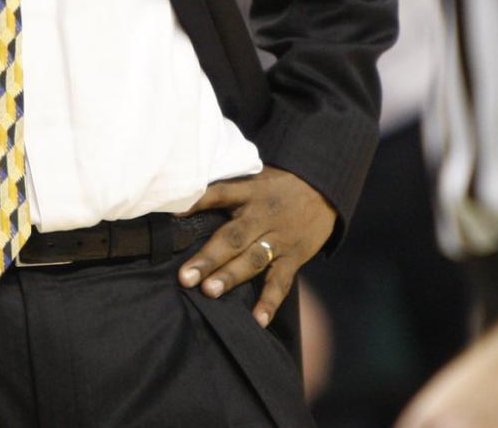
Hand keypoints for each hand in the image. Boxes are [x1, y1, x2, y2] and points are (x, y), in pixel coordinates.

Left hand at [176, 166, 334, 326]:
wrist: (323, 189)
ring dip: (231, 277)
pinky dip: (269, 302)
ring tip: (209, 292)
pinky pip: (281, 282)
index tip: (174, 215)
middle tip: (186, 276)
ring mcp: (279, 239)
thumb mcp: (254, 178)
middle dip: (209, 257)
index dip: (197, 203)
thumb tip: (182, 205)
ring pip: (253, 259)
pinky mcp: (294, 257)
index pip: (220, 194)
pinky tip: (257, 320)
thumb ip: (227, 192)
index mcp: (250, 192)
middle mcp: (262, 215)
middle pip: (233, 237)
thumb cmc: (277, 186)